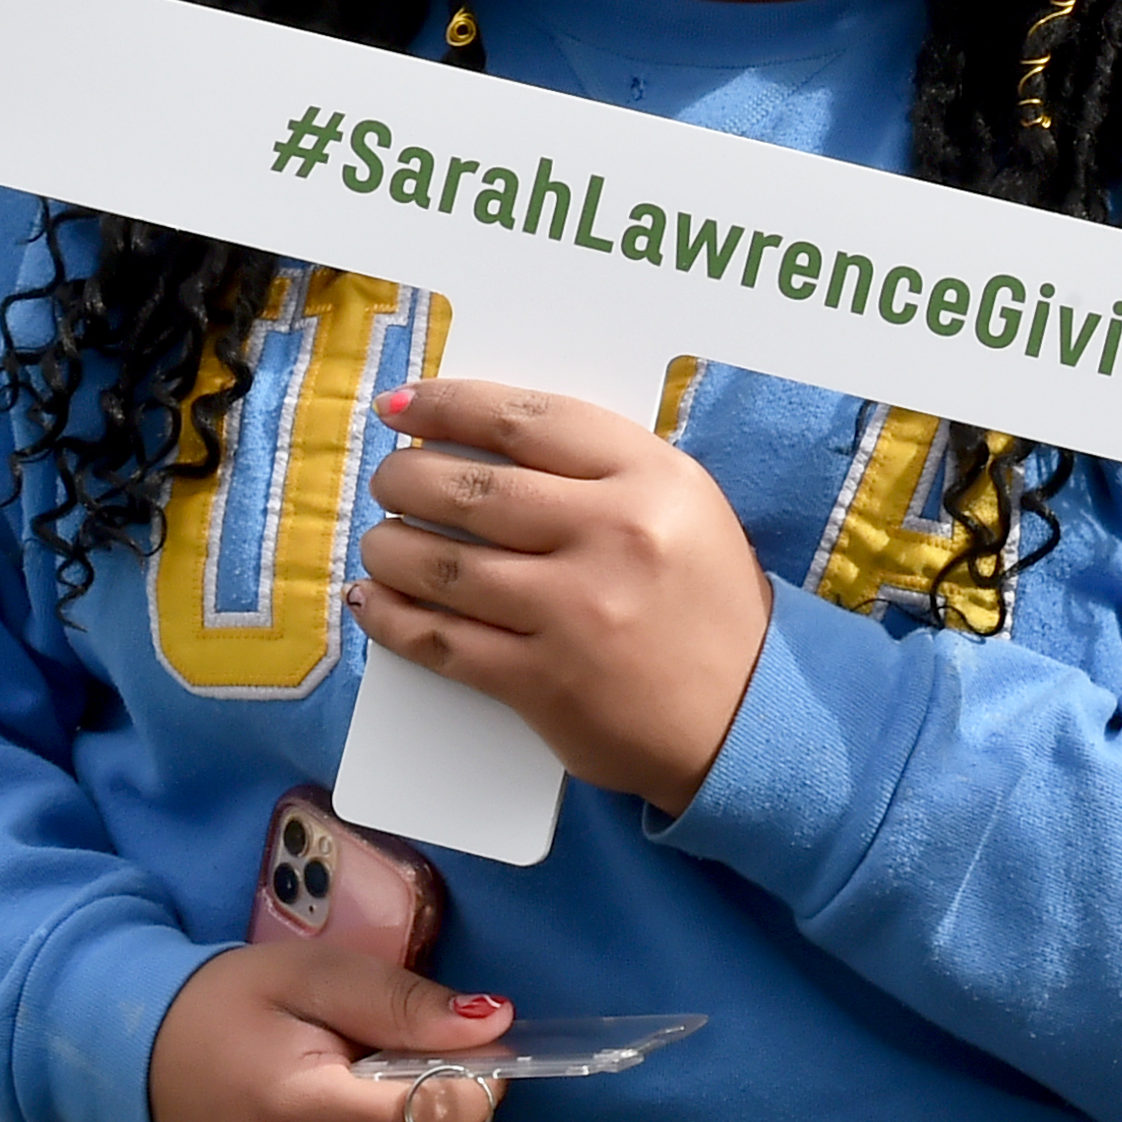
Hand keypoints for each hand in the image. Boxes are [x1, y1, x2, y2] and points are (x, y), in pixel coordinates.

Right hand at [145, 937, 510, 1121]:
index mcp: (304, 1113)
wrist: (134, 1071)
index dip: (475, 1085)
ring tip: (360, 1117)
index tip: (464, 1057)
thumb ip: (404, 1004)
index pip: (440, 1118)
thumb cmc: (229, 1010)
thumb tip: (496, 1023)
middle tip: (393, 1080)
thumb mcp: (314, 977)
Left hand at [354, 378, 774, 813]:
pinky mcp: (545, 681)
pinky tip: (375, 602)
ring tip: (381, 542)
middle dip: (405, 479)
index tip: (400, 407)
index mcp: (652, 479)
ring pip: (442, 564)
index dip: (447, 405)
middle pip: (471, 489)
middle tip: (389, 480)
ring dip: (390, 548)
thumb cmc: (705, 603)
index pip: (525, 419)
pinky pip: (441, 641)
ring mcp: (576, 611)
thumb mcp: (682, 507)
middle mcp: (614, 535)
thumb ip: (599, 470)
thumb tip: (478, 442)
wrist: (746, 716)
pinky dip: (392, 618)